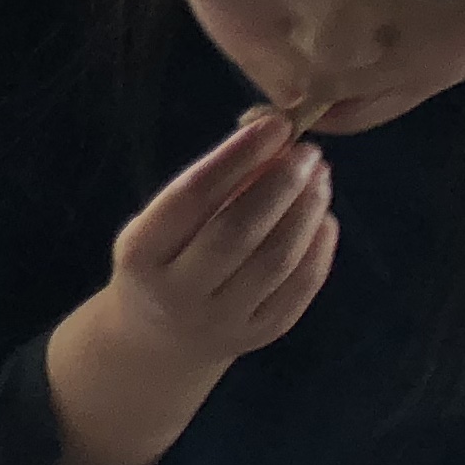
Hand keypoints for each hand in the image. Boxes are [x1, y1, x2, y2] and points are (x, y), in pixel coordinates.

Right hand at [96, 108, 334, 374]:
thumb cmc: (161, 263)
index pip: (191, 198)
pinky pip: (300, 288)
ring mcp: (220, 320)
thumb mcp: (159, 225)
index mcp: (140, 255)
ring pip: (276, 260)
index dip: (236, 157)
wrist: (157, 339)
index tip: (274, 125)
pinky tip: (323, 218)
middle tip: (308, 152)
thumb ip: (209, 188)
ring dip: (307, 211)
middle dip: (281, 184)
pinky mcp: (259, 335)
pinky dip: (319, 247)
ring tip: (320, 178)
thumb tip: (274, 140)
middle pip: (237, 232)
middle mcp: (176, 293)